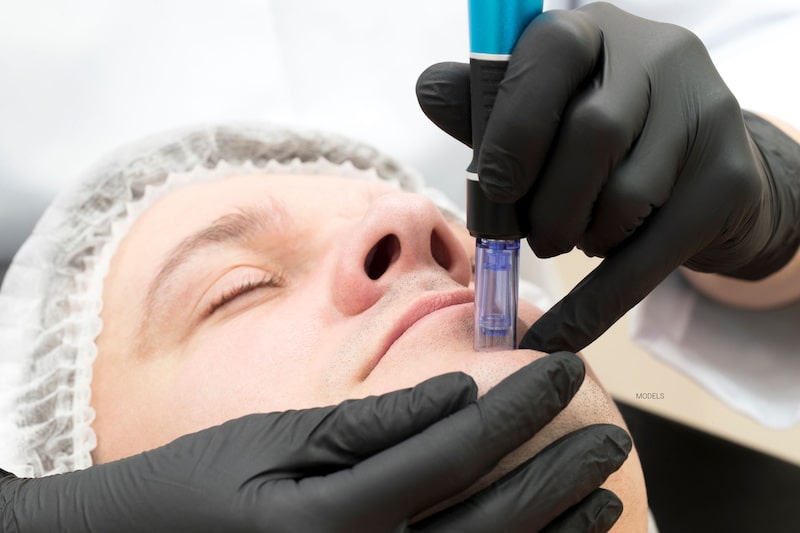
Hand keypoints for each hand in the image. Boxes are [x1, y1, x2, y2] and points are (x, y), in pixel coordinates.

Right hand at [1, 352, 630, 531]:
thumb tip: (456, 396)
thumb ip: (368, 425)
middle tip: (610, 437)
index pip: (456, 451)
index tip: (564, 371)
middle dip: (561, 476)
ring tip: (604, 501)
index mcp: (336, 520)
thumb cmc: (189, 491)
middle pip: (492, 523)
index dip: (519, 406)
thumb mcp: (269, 442)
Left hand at [417, 2, 799, 351]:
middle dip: (547, 204)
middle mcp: (660, 58)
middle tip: (532, 235)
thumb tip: (429, 89)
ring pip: (624, 196)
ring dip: (580, 237)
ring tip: (577, 236)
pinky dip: (593, 306)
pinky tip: (558, 337)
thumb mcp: (542, 118)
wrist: (700, 175)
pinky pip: (649, 257)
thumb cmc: (598, 145)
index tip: (495, 187)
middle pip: (595, 134)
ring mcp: (706, 116)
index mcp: (598, 32)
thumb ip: (489, 110)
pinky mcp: (729, 181)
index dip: (514, 127)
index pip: (552, 52)